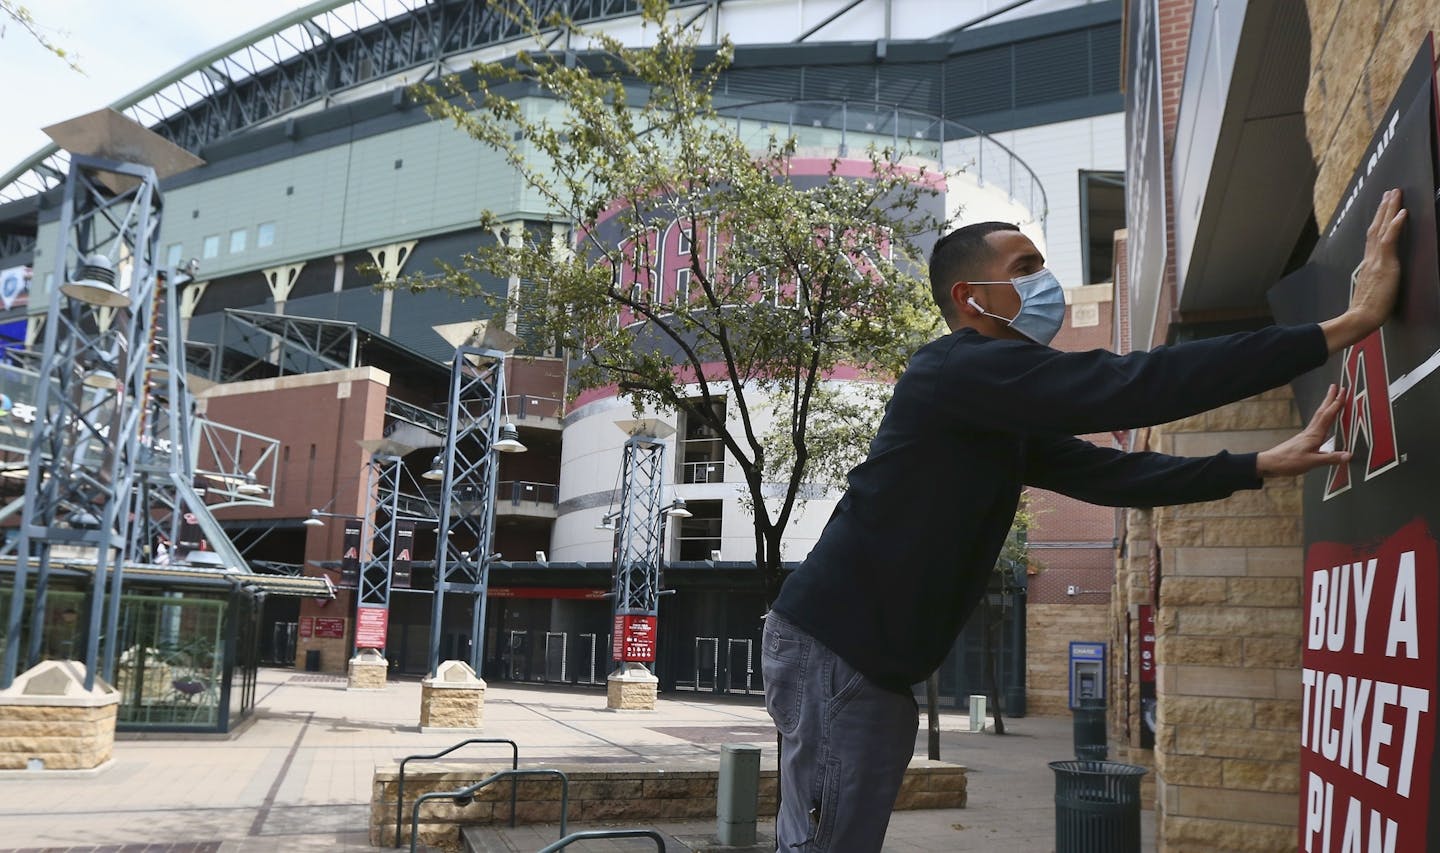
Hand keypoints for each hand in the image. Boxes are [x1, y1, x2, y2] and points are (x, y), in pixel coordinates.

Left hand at [1256, 384, 1350, 476]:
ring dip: (1326, 407)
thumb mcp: (1311, 462)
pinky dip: (1322, 419)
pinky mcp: (1302, 440)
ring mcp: (1305, 435)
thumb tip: (1349, 455)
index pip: (1328, 415)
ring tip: (1331, 400)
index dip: (1336, 403)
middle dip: (1330, 398)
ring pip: (1318, 417)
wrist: (1269, 464)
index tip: (1343, 392)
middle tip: (1336, 386)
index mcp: (1314, 435)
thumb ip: (1330, 459)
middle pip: (1322, 412)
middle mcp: (1310, 432)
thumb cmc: (1288, 462)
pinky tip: (1323, 423)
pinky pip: (1316, 425)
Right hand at [1321, 189, 1407, 353]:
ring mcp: (1377, 260)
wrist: (1361, 318)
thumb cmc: (1366, 310)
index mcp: (1368, 264)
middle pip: (1376, 228)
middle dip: (1383, 209)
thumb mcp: (1370, 291)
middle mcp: (1371, 258)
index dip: (1379, 221)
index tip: (1383, 208)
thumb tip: (1375, 279)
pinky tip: (1402, 212)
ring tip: (1395, 195)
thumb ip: (1373, 281)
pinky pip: (1390, 239)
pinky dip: (1396, 224)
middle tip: (1390, 192)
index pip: (1374, 237)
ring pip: (1382, 228)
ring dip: (1389, 209)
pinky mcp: (1384, 264)